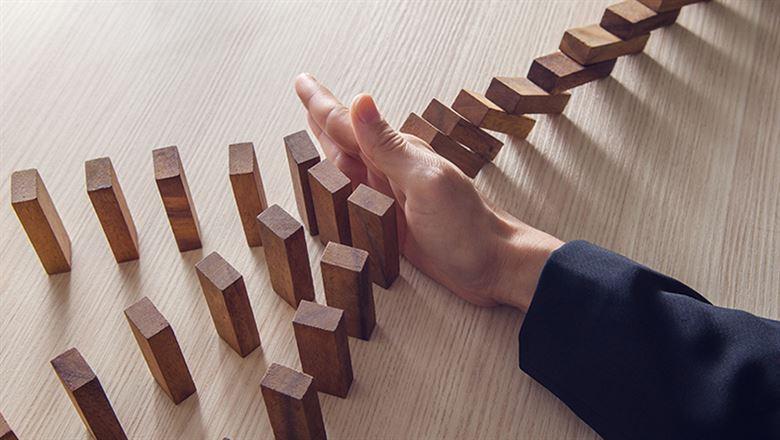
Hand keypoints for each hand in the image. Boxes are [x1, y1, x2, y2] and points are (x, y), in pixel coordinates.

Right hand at [294, 74, 562, 310]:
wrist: (492, 267)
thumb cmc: (465, 228)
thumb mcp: (425, 183)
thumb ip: (389, 147)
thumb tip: (361, 101)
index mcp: (397, 156)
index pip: (348, 124)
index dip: (321, 103)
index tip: (302, 81)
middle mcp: (389, 172)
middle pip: (342, 141)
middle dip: (319, 119)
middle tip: (302, 94)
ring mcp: (389, 197)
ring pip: (345, 168)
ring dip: (323, 148)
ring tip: (308, 129)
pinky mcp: (390, 223)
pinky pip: (353, 199)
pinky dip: (337, 188)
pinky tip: (333, 185)